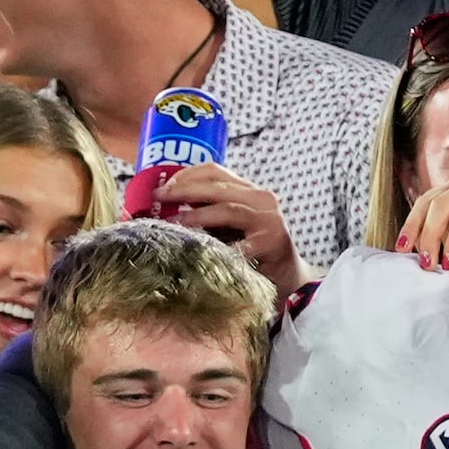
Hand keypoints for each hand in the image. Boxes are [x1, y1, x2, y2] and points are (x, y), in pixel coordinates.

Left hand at [151, 163, 299, 292]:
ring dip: (197, 215)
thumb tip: (165, 208)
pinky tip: (201, 253)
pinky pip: (241, 244)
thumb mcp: (231, 225)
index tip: (164, 185)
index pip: (215, 170)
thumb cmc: (252, 251)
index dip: (186, 174)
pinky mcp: (273, 242)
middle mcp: (262, 199)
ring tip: (175, 222)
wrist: (288, 277)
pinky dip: (220, 247)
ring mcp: (269, 220)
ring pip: (227, 210)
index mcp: (249, 190)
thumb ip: (209, 212)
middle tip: (160, 198)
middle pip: (217, 187)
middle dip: (184, 190)